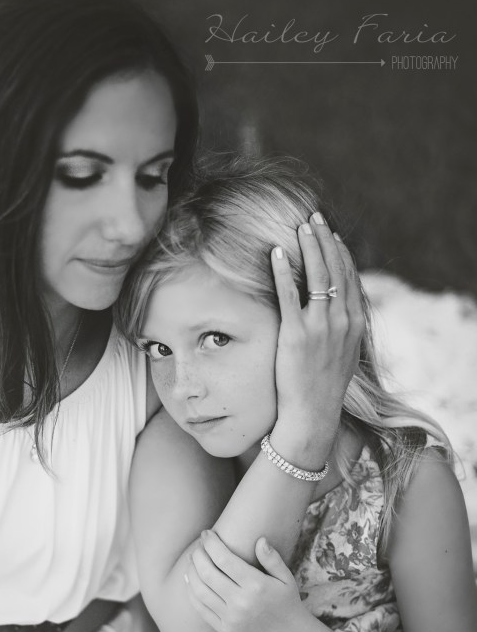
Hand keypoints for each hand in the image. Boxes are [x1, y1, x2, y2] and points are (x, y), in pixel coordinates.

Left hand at [185, 529, 307, 631]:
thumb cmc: (287, 602)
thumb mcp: (286, 578)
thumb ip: (272, 558)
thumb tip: (259, 539)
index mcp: (256, 585)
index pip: (224, 559)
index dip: (211, 544)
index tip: (207, 533)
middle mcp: (241, 602)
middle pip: (208, 573)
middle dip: (198, 554)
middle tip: (198, 545)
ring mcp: (231, 618)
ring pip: (200, 590)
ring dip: (191, 571)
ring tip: (192, 559)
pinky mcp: (224, 629)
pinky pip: (201, 609)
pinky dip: (192, 591)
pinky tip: (191, 579)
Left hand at [271, 213, 364, 452]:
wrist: (314, 414)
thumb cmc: (322, 387)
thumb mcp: (341, 354)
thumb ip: (340, 330)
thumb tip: (334, 312)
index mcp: (354, 324)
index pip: (349, 277)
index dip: (339, 252)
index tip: (330, 233)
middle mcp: (341, 321)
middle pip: (335, 269)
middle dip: (324, 240)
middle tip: (314, 217)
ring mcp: (320, 327)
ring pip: (317, 276)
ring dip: (309, 247)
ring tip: (300, 227)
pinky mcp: (297, 335)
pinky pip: (290, 295)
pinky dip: (285, 271)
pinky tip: (278, 253)